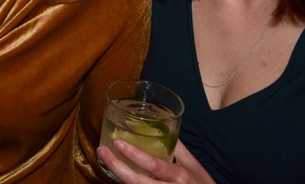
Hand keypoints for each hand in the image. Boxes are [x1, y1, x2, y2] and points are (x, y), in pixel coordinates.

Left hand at [96, 140, 215, 183]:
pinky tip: (117, 176)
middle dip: (117, 167)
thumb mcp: (192, 164)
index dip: (134, 154)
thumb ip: (177, 147)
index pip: (153, 165)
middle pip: (137, 182)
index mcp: (178, 175)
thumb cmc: (201, 182)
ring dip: (118, 177)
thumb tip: (160, 127)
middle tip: (102, 152)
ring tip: (105, 162)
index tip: (118, 143)